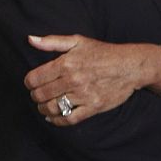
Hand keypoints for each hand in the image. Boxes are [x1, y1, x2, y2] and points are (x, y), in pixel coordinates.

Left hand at [25, 34, 160, 124]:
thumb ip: (52, 41)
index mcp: (66, 64)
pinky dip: (57, 120)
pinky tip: (53, 118)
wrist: (131, 66)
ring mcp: (83, 95)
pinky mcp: (93, 106)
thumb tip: (30, 40)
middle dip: (35, 96)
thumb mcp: (78, 41)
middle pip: (40, 95)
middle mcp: (72, 80)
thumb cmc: (104, 53)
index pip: (34, 79)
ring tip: (44, 106)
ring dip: (43, 109)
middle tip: (38, 95)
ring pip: (52, 108)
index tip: (33, 83)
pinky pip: (69, 118)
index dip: (29, 83)